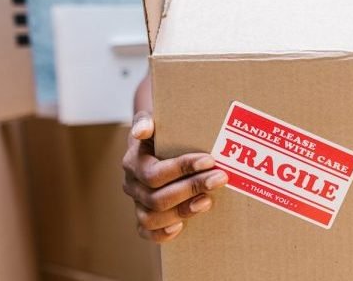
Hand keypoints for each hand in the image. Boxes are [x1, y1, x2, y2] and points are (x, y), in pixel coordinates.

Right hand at [122, 111, 228, 242]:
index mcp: (133, 162)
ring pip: (151, 218)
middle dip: (191, 188)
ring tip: (208, 201)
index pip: (155, 173)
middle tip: (220, 178)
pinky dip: (162, 234)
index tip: (209, 160)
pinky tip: (181, 227)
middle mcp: (132, 185)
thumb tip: (142, 130)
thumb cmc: (161, 129)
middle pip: (157, 198)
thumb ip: (147, 121)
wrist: (157, 140)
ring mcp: (138, 202)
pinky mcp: (145, 215)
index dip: (182, 168)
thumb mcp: (154, 119)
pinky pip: (146, 232)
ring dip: (182, 211)